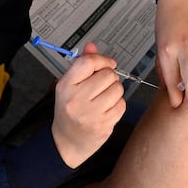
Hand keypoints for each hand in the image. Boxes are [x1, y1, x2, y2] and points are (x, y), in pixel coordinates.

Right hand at [51, 43, 125, 168]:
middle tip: (102, 85)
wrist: (66, 142)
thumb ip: (82, 64)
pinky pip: (122, 104)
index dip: (102, 59)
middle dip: (110, 77)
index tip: (107, 63)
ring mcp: (91, 114)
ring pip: (118, 88)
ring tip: (104, 97)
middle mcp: (77, 99)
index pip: (88, 62)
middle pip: (108, 74)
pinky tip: (107, 109)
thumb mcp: (69, 85)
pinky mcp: (104, 125)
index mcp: (66, 86)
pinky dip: (118, 104)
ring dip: (115, 91)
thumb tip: (92, 46)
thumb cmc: (68, 110)